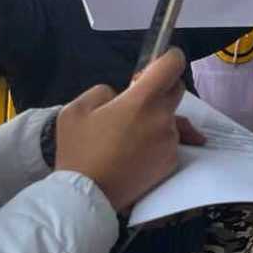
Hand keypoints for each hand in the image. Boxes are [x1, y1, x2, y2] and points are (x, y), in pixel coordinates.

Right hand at [55, 49, 188, 211]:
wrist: (86, 195)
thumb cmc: (79, 150)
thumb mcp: (76, 110)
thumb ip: (103, 92)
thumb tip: (121, 95)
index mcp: (142, 101)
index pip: (172, 66)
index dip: (169, 58)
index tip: (160, 61)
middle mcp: (163, 118)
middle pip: (176, 90)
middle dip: (161, 88)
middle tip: (136, 98)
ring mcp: (170, 142)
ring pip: (172, 118)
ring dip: (157, 118)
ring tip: (129, 133)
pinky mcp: (171, 162)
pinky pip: (170, 141)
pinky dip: (158, 140)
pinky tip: (138, 149)